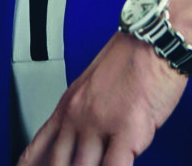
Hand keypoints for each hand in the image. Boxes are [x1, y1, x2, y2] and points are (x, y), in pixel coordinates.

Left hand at [17, 31, 187, 165]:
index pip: (37, 149)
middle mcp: (78, 116)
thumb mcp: (94, 83)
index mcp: (68, 105)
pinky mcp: (127, 131)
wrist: (154, 37)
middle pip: (57, 164)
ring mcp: (99, 125)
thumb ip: (85, 113)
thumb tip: (83, 142)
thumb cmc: (132, 56)